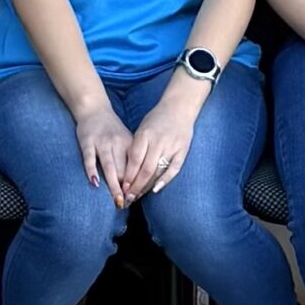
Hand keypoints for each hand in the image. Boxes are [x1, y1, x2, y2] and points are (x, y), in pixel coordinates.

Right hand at [72, 102, 141, 203]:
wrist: (94, 108)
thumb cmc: (112, 130)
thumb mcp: (126, 140)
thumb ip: (131, 159)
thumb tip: (136, 185)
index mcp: (129, 144)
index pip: (135, 168)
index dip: (136, 185)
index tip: (136, 200)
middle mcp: (117, 143)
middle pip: (123, 170)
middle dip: (125, 189)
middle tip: (125, 205)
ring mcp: (101, 142)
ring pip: (109, 166)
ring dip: (113, 185)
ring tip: (116, 200)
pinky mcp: (87, 141)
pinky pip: (89, 158)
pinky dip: (92, 171)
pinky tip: (95, 183)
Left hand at [124, 79, 205, 197]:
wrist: (179, 107)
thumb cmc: (157, 119)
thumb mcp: (142, 128)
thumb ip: (136, 146)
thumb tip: (126, 169)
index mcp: (145, 134)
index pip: (134, 159)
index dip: (128, 175)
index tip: (122, 187)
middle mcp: (158, 141)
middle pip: (145, 169)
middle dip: (136, 186)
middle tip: (129, 198)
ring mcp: (171, 146)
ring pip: (157, 171)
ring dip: (147, 186)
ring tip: (138, 196)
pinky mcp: (182, 150)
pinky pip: (173, 169)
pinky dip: (165, 180)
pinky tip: (156, 189)